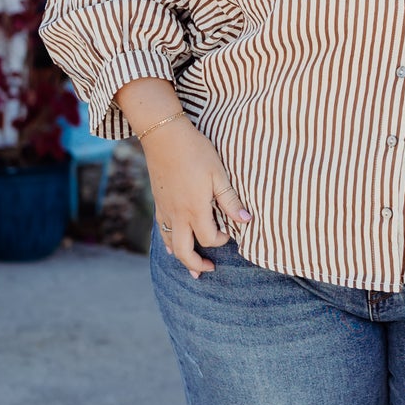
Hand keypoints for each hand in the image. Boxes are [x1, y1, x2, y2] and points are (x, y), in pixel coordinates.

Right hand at [143, 116, 250, 277]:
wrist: (164, 135)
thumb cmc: (195, 151)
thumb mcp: (218, 174)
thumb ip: (230, 200)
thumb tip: (246, 220)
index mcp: (195, 209)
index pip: (209, 238)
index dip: (222, 240)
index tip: (230, 231)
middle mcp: (178, 214)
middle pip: (184, 251)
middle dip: (196, 264)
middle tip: (208, 270)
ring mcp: (165, 209)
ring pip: (170, 243)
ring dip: (181, 257)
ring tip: (191, 268)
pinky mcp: (158, 202)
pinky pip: (162, 230)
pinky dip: (168, 242)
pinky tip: (171, 246)